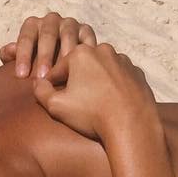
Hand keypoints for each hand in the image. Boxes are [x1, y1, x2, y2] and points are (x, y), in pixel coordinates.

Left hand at [0, 12, 96, 78]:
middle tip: (42, 77)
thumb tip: (9, 51)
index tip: (21, 76)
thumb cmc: (34, 60)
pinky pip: (86, 39)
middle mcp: (51, 20)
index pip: (26, 38)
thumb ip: (10, 54)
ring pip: (68, 35)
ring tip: (62, 73)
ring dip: (64, 54)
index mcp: (32, 25)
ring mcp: (69, 24)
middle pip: (47, 35)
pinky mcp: (85, 30)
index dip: (23, 56)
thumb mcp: (21, 58)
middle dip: (44, 56)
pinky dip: (84, 52)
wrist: (59, 57)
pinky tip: (82, 67)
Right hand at [33, 43, 157, 141]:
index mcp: (81, 53)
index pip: (57, 69)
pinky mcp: (138, 73)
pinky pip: (119, 78)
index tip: (53, 99)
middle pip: (81, 66)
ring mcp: (124, 61)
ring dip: (95, 83)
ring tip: (94, 104)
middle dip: (76, 81)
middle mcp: (103, 50)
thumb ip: (41, 91)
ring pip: (101, 70)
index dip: (51, 85)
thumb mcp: (55, 105)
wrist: (132, 126)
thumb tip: (39, 83)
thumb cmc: (91, 114)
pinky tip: (111, 103)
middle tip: (75, 103)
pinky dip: (114, 87)